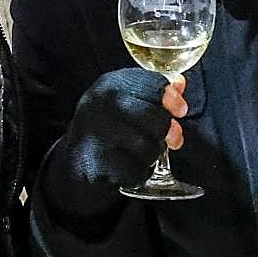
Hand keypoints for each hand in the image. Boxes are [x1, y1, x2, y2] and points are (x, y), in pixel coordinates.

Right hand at [46, 68, 187, 213]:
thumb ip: (154, 91)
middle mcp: (99, 104)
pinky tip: (128, 167)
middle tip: (174, 139)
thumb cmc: (109, 124)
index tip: (180, 110)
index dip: (170, 98)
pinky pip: (134, 171)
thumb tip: (180, 83)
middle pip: (151, 116)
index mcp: (110, 84)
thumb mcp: (126, 99)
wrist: (76, 156)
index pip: (150, 83)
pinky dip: (138, 173)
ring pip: (146, 147)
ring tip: (142, 152)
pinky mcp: (95, 161)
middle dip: (167, 130)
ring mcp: (95, 133)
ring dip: (152, 154)